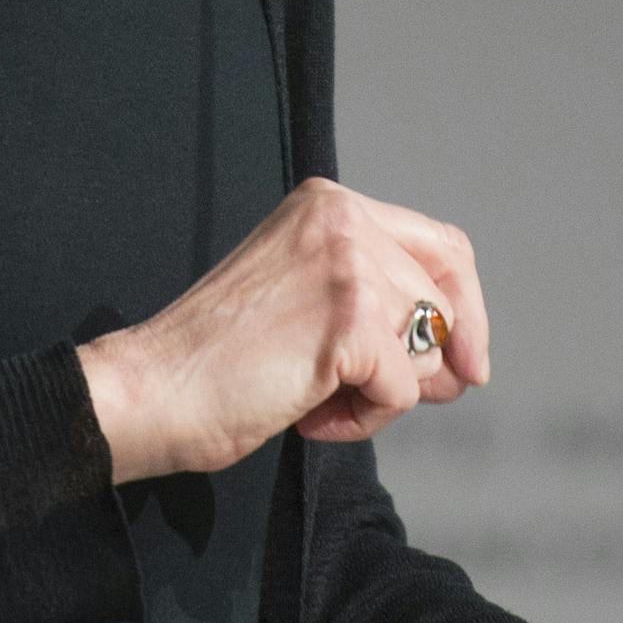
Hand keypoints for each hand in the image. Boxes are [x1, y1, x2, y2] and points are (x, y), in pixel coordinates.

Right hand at [74, 179, 490, 483]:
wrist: (155, 388)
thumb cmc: (220, 358)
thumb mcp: (305, 294)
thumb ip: (374, 296)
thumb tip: (461, 354)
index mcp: (329, 203)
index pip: (442, 246)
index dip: (465, 310)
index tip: (467, 365)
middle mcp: (343, 217)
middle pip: (444, 300)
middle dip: (427, 363)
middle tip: (370, 397)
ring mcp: (348, 263)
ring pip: (429, 347)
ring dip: (384, 393)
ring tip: (317, 397)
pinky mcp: (350, 319)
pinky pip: (404, 391)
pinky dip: (365, 420)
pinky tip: (309, 413)